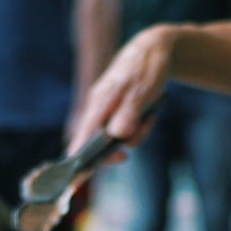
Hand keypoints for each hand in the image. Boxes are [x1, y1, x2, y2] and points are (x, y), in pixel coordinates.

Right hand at [70, 25, 175, 150]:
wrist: (155, 48)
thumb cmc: (146, 67)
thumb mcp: (141, 91)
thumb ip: (129, 113)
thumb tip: (118, 136)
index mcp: (98, 103)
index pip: (82, 138)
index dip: (78, 162)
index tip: (75, 182)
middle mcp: (99, 108)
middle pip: (98, 143)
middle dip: (119, 147)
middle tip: (131, 147)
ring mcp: (109, 110)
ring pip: (117, 137)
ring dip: (136, 135)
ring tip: (148, 118)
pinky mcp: (119, 111)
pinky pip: (127, 129)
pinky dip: (140, 127)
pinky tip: (149, 115)